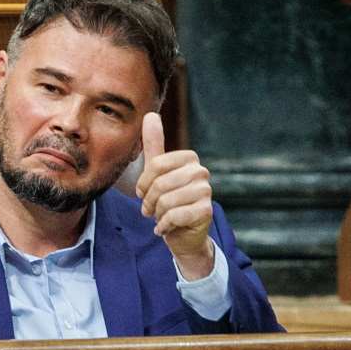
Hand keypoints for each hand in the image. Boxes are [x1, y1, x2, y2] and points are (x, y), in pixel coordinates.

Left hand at [135, 112, 214, 280]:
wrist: (184, 235)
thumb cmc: (169, 201)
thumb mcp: (157, 173)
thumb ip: (154, 145)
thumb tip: (150, 114)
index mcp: (189, 158)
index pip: (155, 165)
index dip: (143, 184)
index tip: (144, 194)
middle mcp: (201, 172)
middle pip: (160, 184)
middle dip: (149, 201)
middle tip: (150, 210)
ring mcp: (206, 191)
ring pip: (166, 201)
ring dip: (157, 214)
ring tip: (161, 217)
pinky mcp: (206, 211)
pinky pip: (174, 215)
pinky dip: (164, 225)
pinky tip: (166, 227)